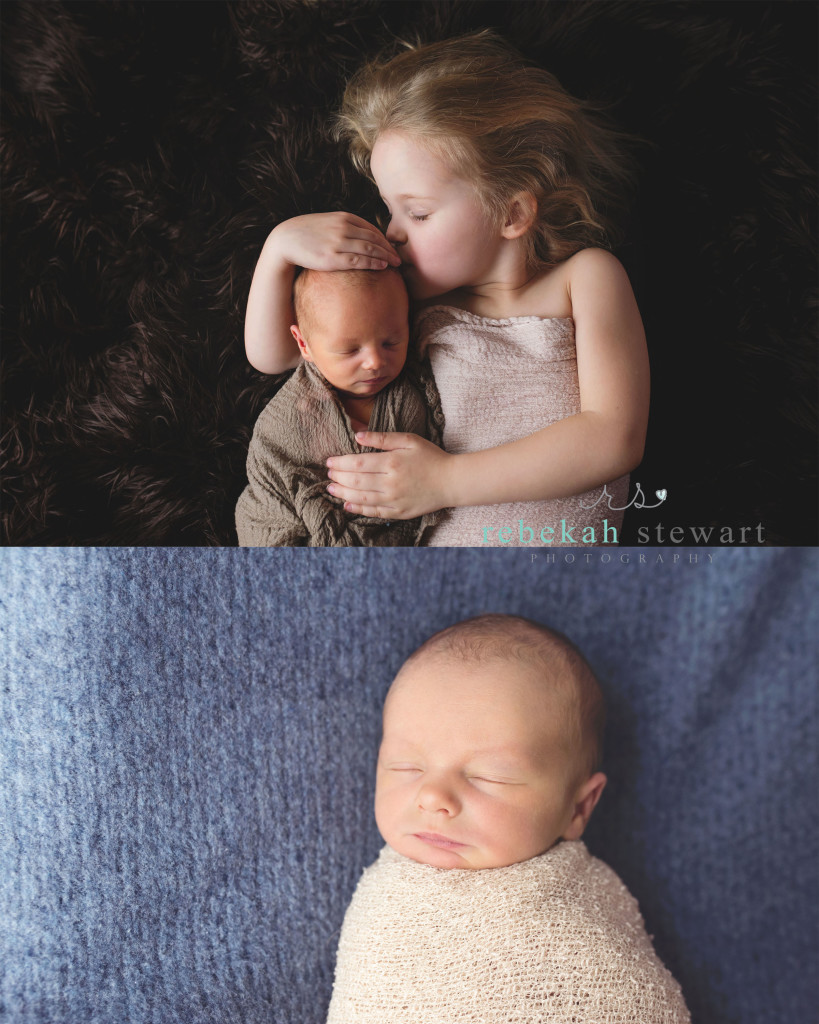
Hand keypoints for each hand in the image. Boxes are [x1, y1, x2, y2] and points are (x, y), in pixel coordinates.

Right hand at [268, 213, 400, 271]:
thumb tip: (360, 236)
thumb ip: (344, 226)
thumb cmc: (307, 233)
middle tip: (399, 258)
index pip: (371, 228)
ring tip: (395, 264)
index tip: (392, 248)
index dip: (384, 239)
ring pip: (370, 249)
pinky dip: (373, 263)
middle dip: (389, 248)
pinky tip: (382, 266)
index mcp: (344, 217)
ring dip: (385, 256)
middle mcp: (344, 228)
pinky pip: (359, 260)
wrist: (285, 240)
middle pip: (374, 238)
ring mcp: (339, 242)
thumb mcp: (328, 223)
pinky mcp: (333, 257)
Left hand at [326, 432, 451, 518]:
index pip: (357, 463)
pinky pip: (374, 512)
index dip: (340, 463)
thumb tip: (357, 436)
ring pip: (362, 498)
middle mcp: (391, 483)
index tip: (329, 462)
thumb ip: (382, 437)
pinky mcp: (399, 512)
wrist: (451, 481)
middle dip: (338, 478)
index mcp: (392, 462)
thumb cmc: (430, 457)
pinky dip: (359, 509)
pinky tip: (348, 505)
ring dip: (343, 494)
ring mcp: (394, 500)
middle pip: (356, 481)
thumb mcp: (409, 440)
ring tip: (331, 489)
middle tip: (328, 475)